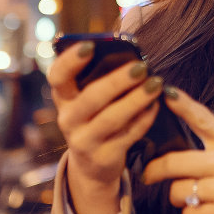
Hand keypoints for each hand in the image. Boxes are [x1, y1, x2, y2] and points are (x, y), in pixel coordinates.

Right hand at [47, 40, 162, 213]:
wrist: (92, 166)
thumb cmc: (94, 119)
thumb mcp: (86, 100)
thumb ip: (98, 78)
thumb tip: (128, 51)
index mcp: (64, 98)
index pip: (57, 76)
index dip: (70, 60)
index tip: (90, 46)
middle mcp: (68, 119)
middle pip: (91, 97)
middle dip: (118, 80)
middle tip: (141, 67)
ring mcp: (84, 141)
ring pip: (112, 118)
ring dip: (137, 99)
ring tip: (156, 84)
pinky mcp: (103, 157)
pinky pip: (128, 135)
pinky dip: (144, 119)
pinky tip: (155, 105)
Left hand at [141, 89, 213, 213]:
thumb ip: (210, 136)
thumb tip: (173, 122)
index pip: (202, 118)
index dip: (182, 104)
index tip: (166, 92)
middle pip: (174, 162)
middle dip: (155, 171)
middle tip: (148, 175)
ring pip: (177, 192)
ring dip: (178, 196)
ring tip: (194, 196)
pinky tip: (207, 210)